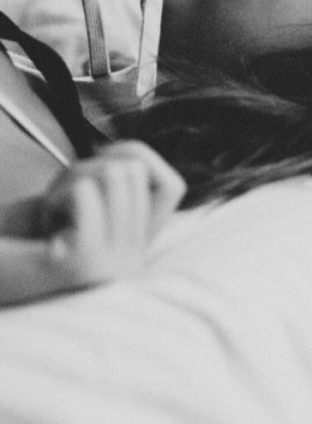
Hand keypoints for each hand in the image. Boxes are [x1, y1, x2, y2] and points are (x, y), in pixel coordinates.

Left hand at [39, 141, 185, 286]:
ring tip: (53, 211)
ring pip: (114, 174)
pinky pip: (87, 193)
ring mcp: (113, 268)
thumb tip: (133, 155)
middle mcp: (133, 265)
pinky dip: (59, 194)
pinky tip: (45, 225)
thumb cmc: (26, 236)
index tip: (100, 159)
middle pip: (133, 171)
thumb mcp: (82, 204)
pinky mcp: (85, 264)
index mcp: (137, 252)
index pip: (174, 186)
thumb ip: (116, 185)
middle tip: (61, 199)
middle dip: (89, 167)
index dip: (141, 157)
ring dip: (73, 179)